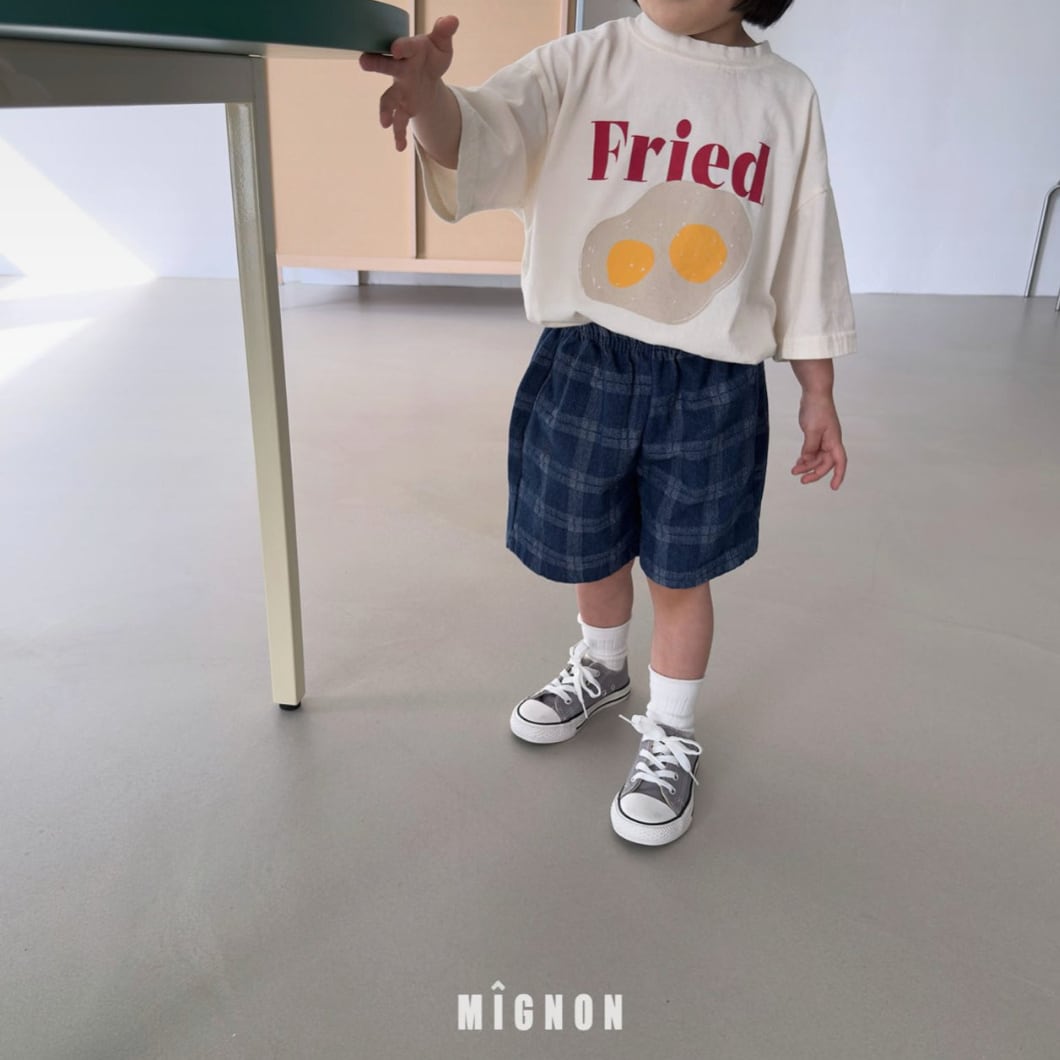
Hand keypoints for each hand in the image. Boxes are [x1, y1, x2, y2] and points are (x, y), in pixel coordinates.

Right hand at [359, 16, 459, 150]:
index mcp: (410, 52)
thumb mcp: (441, 45)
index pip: (405, 47)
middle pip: (387, 67)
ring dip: (384, 110)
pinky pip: (400, 122)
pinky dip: (399, 134)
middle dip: (376, 64)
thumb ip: (444, 32)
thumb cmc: (431, 56)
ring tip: (384, 123)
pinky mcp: (404, 107)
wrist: (427, 76)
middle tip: (363, 61)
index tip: (397, 47)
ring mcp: (400, 90)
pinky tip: (400, 147)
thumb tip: (452, 20)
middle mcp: (400, 70)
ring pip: (388, 98)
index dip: (401, 46)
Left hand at [792, 393, 846, 489]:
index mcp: (834, 441)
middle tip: (802, 480)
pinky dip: (805, 457)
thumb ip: (809, 448)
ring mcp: (824, 438)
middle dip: (814, 472)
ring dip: (807, 465)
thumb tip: (807, 460)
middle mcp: (831, 442)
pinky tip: (798, 462)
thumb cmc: (817, 410)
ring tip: (794, 471)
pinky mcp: (816, 435)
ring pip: (817, 457)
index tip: (833, 487)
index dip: (838, 475)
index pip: (840, 462)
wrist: (814, 394)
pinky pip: (812, 450)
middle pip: (825, 463)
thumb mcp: (812, 431)